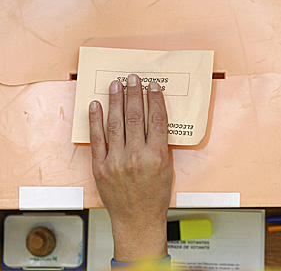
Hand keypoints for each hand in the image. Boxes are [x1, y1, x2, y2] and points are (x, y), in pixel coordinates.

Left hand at [89, 75, 172, 261]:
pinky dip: (96, 121)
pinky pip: (97, 139)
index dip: (155, 99)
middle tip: (133, 79)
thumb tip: (153, 119)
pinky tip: (96, 106)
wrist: (137, 219)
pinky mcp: (101, 167)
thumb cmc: (155, 196)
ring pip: (116, 123)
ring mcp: (116, 161)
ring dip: (116, 101)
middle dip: (134, 94)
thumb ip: (160, 143)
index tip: (153, 86)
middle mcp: (136, 156)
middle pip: (136, 116)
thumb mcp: (167, 168)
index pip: (157, 119)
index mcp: (157, 155)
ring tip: (116, 85)